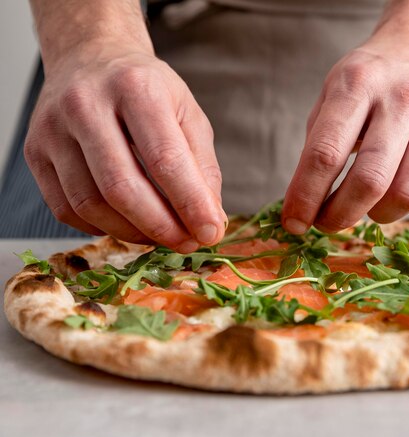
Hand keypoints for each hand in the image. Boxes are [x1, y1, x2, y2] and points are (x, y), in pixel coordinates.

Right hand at [25, 45, 225, 251]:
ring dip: (133, 233)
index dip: (190, 204)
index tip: (210, 233)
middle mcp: (86, 104)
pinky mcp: (35, 152)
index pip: (165, 159)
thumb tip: (209, 221)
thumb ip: (202, 167)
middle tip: (187, 243)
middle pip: (121, 187)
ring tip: (162, 235)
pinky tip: (127, 223)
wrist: (90, 58)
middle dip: (161, 227)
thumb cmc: (146, 90)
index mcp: (135, 88)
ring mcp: (53, 129)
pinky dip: (102, 228)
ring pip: (90, 204)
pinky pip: (67, 210)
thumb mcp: (188, 113)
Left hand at [282, 38, 408, 233]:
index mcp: (358, 84)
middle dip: (339, 216)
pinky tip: (403, 197)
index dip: (305, 196)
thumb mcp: (333, 93)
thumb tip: (304, 205)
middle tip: (326, 223)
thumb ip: (318, 143)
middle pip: (370, 180)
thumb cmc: (372, 81)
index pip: (326, 153)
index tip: (293, 223)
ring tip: (368, 206)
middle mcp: (403, 100)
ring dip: (379, 215)